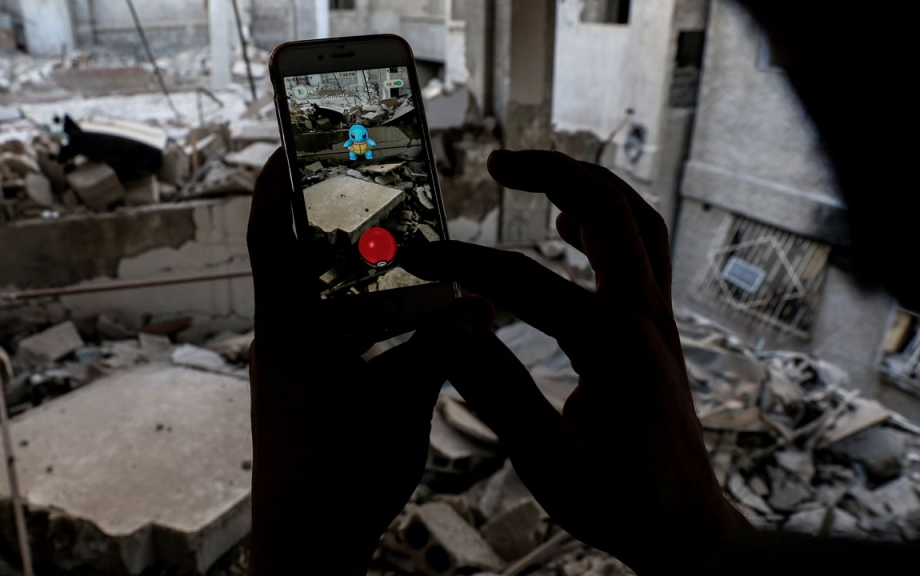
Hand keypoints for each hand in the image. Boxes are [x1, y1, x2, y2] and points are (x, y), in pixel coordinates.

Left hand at [247, 149, 489, 574]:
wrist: (304, 545)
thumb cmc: (339, 481)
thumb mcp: (399, 411)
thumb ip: (438, 353)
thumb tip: (482, 308)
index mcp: (290, 333)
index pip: (271, 237)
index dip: (277, 184)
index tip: (294, 142)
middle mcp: (282, 340)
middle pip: (298, 255)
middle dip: (329, 216)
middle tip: (373, 188)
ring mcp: (292, 366)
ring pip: (319, 295)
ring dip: (351, 268)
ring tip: (398, 249)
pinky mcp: (305, 390)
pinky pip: (333, 330)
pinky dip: (362, 312)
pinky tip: (401, 317)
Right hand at [399, 150, 750, 574]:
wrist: (687, 530)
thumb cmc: (621, 504)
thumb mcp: (549, 465)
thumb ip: (498, 394)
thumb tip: (446, 329)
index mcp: (610, 343)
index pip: (521, 279)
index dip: (460, 262)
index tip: (412, 253)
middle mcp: (641, 314)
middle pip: (602, 209)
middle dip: (549, 173)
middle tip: (496, 161)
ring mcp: (657, 317)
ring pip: (634, 218)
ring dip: (587, 184)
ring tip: (534, 173)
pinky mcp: (659, 328)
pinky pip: (641, 248)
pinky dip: (608, 219)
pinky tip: (570, 224)